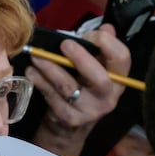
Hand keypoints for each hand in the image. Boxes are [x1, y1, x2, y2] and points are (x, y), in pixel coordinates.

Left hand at [29, 25, 131, 155]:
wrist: (71, 127)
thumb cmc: (84, 87)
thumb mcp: (96, 67)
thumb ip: (100, 47)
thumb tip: (106, 27)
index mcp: (118, 80)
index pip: (122, 59)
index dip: (108, 43)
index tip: (90, 34)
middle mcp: (108, 97)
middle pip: (100, 78)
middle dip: (81, 58)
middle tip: (65, 44)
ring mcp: (88, 110)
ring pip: (69, 86)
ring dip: (50, 67)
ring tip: (37, 55)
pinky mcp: (68, 118)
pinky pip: (51, 96)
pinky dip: (40, 81)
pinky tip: (32, 71)